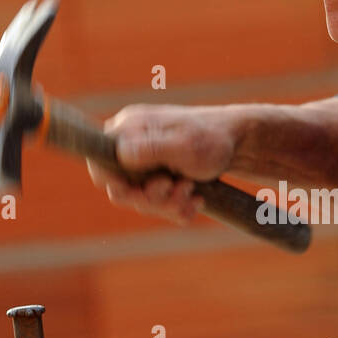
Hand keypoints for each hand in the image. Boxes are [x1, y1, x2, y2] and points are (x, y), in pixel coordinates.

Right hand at [87, 103, 237, 222]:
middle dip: (152, 198)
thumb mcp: (184, 145)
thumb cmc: (212, 140)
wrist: (238, 143)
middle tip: (180, 188)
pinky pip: (156, 205)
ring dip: (169, 203)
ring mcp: (143, 164)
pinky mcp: (156, 178)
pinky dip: (176, 207)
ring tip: (192, 190)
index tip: (143, 190)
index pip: (98, 164)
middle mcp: (130, 146)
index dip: (116, 185)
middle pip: (120, 190)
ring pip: (141, 201)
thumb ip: (151, 149)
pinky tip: (196, 199)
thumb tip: (120, 153)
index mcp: (127, 130)